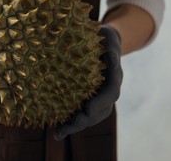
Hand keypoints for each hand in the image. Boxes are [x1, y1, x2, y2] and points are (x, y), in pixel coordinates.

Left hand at [54, 25, 122, 139]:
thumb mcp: (108, 36)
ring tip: (59, 133)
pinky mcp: (87, 99)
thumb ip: (111, 48)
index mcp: (114, 76)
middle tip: (71, 124)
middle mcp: (108, 90)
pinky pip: (81, 114)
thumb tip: (111, 57)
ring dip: (76, 126)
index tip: (87, 109)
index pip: (110, 92)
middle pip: (101, 111)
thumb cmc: (103, 37)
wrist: (103, 42)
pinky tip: (56, 131)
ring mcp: (99, 97)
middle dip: (86, 120)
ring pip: (91, 117)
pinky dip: (70, 123)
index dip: (100, 102)